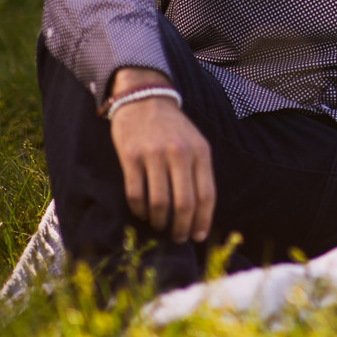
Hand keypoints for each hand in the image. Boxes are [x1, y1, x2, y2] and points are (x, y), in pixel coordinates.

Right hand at [107, 68, 214, 243]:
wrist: (145, 99)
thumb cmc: (173, 129)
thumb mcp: (196, 144)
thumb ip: (199, 173)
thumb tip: (201, 213)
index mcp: (200, 152)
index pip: (206, 195)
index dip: (203, 221)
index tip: (198, 237)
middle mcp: (179, 153)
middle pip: (184, 203)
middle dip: (182, 228)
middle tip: (177, 238)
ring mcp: (154, 155)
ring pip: (159, 202)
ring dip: (160, 222)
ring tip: (159, 227)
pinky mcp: (130, 156)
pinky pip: (135, 193)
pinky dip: (139, 210)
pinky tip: (142, 213)